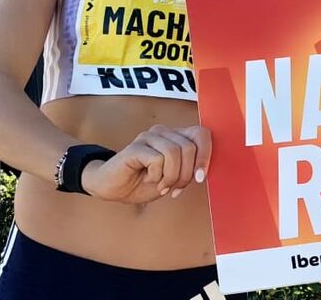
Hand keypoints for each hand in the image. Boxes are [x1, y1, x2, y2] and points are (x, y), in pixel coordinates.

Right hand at [81, 125, 211, 204]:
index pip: (202, 134)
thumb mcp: (174, 178)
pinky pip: (157, 159)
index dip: (205, 155)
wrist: (114, 189)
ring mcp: (149, 137)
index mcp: (176, 136)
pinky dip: (157, 176)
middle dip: (185, 174)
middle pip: (189, 147)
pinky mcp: (136, 147)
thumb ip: (190, 170)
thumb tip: (204, 171)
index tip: (200, 178)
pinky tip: (149, 180)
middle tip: (174, 188)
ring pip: (174, 152)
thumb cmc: (145, 182)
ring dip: (171, 176)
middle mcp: (164, 132)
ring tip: (162, 185)